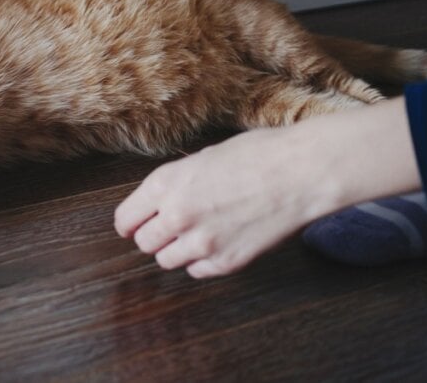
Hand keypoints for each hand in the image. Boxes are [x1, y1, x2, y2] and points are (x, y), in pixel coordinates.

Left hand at [113, 99, 420, 277]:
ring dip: (175, 250)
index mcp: (165, 184)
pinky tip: (215, 244)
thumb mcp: (202, 157)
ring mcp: (202, 243)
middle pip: (143, 243)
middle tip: (166, 229)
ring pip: (166, 261)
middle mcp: (177, 216)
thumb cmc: (257, 155)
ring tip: (194, 235)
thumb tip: (162, 199)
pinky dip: (201, 262)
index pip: (125, 218)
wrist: (300, 173)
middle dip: (152, 236)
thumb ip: (176, 182)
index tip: (133, 224)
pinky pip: (197, 272)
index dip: (129, 222)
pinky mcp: (227, 262)